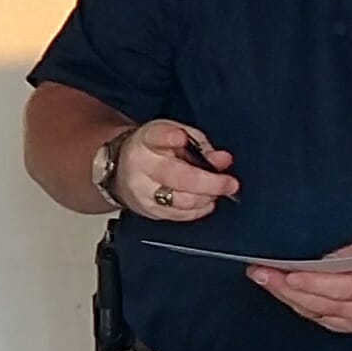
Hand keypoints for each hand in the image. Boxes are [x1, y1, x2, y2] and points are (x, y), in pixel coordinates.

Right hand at [108, 120, 239, 223]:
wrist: (121, 170)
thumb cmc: (152, 149)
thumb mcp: (175, 135)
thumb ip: (201, 145)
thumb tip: (223, 160)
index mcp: (146, 140)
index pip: (155, 136)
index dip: (169, 137)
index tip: (181, 138)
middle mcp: (141, 166)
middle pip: (176, 176)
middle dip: (209, 182)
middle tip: (230, 184)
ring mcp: (143, 192)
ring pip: (181, 200)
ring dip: (206, 197)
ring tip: (217, 190)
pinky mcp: (149, 211)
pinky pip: (180, 215)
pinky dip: (199, 209)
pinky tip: (206, 201)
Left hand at [251, 235, 351, 335]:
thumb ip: (348, 253)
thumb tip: (318, 259)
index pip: (338, 287)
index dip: (311, 282)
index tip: (288, 274)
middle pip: (316, 301)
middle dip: (284, 286)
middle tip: (259, 272)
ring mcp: (351, 323)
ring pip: (310, 310)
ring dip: (283, 294)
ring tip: (261, 277)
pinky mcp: (342, 327)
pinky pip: (313, 315)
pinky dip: (294, 302)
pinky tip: (278, 290)